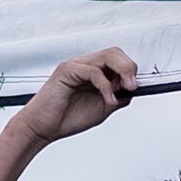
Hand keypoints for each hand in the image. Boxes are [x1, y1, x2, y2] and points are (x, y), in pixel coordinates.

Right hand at [15, 49, 142, 147]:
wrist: (42, 128)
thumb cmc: (66, 118)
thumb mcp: (101, 109)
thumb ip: (117, 97)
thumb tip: (133, 90)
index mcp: (93, 72)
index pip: (118, 60)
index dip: (131, 71)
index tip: (138, 87)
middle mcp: (85, 65)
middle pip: (115, 53)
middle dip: (129, 68)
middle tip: (133, 86)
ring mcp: (75, 65)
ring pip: (107, 56)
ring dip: (122, 72)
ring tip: (126, 89)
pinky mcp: (67, 70)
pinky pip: (93, 71)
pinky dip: (105, 85)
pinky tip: (108, 99)